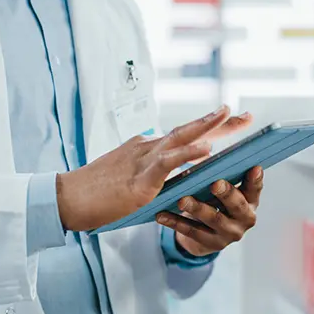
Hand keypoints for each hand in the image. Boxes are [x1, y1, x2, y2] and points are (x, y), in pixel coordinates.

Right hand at [56, 105, 249, 231]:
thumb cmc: (97, 191)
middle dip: (219, 123)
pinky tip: (206, 149)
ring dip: (207, 127)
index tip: (233, 120)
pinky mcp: (139, 179)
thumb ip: (152, 172)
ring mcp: (143, 161)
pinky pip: (167, 163)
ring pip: (180, 139)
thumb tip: (172, 173)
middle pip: (189, 130)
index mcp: (147, 148)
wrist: (68, 198)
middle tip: (245, 114)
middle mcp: (147, 148)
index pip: (184, 134)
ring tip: (230, 116)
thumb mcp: (129, 177)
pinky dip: (188, 154)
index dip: (210, 127)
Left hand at [156, 166, 263, 256]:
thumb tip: (211, 150)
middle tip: (215, 184)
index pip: (255, 188)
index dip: (255, 180)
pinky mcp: (211, 244)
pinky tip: (161, 215)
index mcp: (250, 201)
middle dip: (226, 193)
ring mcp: (229, 234)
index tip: (254, 168)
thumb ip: (226, 176)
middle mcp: (244, 219)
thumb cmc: (217, 202)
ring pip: (213, 219)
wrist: (208, 235)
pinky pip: (191, 232)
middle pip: (236, 205)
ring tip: (182, 200)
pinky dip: (175, 222)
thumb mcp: (226, 191)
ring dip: (197, 208)